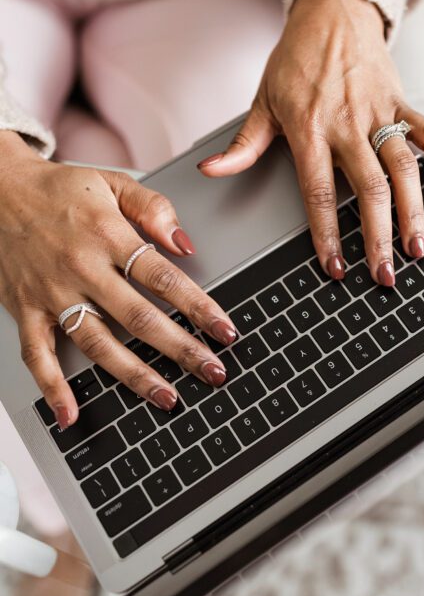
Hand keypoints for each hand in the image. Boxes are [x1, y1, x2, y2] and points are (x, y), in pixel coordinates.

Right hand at [0, 136, 235, 428]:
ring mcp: (52, 292)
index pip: (164, 278)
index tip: (225, 330)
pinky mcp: (26, 309)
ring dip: (134, 375)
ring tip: (166, 397)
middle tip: (213, 372)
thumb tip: (185, 243)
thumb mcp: (112, 182)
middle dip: (181, 349)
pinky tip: (72, 414)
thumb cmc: (59, 188)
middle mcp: (81, 267)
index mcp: (107, 235)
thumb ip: (153, 208)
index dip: (199, 307)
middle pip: (139, 318)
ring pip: (98, 343)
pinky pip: (37, 355)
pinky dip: (52, 387)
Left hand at [197, 0, 423, 285]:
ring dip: (414, 212)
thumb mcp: (262, 100)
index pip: (319, 192)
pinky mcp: (402, 102)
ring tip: (418, 248)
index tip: (336, 266)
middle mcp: (348, 123)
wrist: (333, 11)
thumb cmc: (296, 58)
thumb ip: (243, 143)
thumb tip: (212, 171)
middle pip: (368, 188)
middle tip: (385, 274)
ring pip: (403, 168)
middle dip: (378, 236)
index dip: (328, 234)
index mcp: (309, 129)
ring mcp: (379, 113)